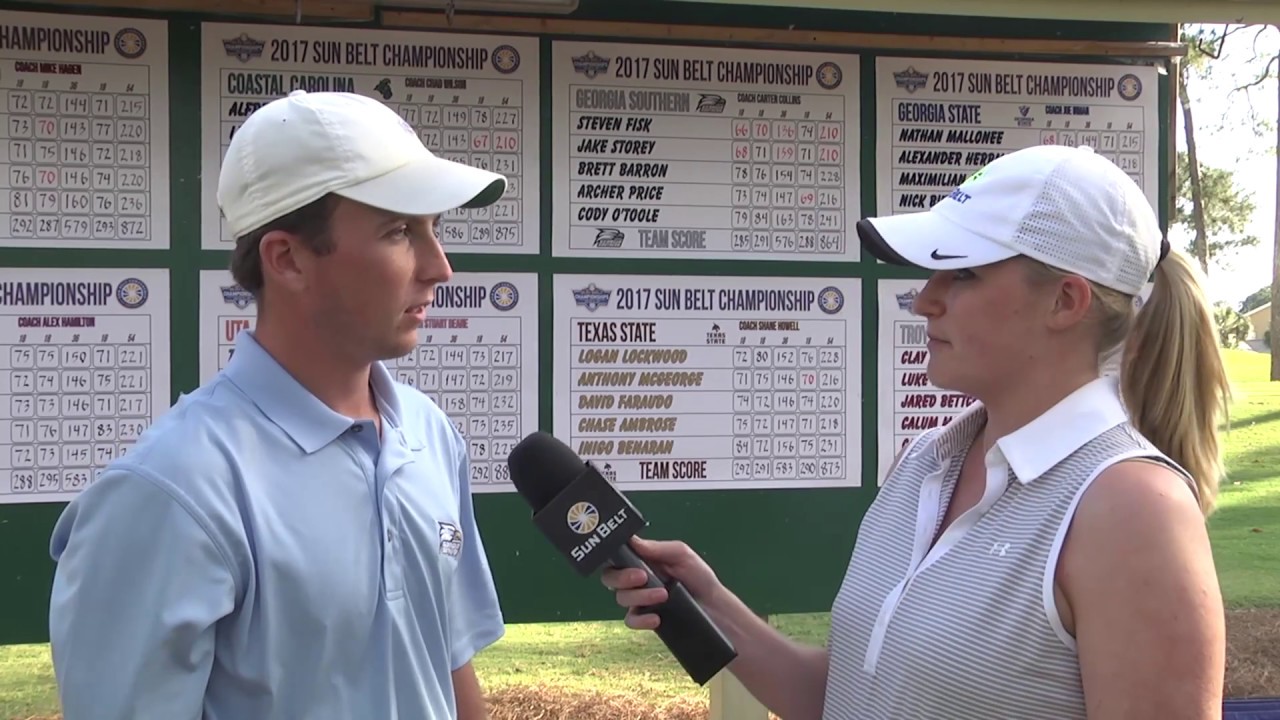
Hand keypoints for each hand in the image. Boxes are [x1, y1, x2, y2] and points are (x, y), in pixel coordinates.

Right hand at [600, 537, 722, 630]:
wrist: (714, 607)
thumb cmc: (698, 576)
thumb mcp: (681, 555)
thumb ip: (657, 548)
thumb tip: (631, 540)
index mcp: (641, 559)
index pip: (616, 555)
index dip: (612, 555)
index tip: (623, 556)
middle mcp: (635, 579)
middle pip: (610, 577)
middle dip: (622, 577)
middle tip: (642, 577)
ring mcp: (639, 600)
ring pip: (621, 598)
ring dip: (640, 596)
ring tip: (663, 595)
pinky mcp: (645, 619)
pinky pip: (631, 620)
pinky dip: (640, 620)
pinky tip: (656, 618)